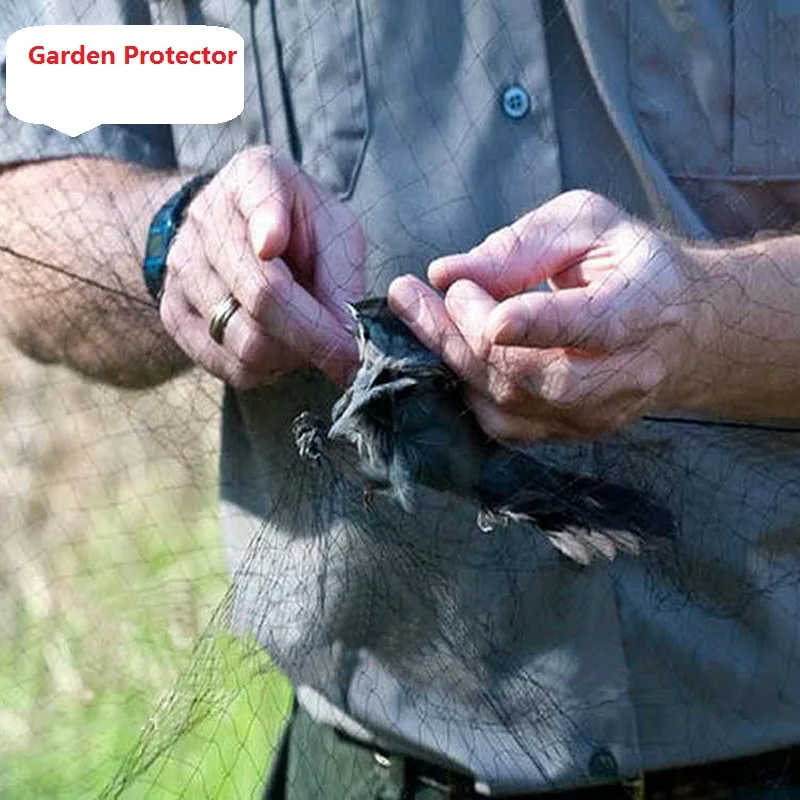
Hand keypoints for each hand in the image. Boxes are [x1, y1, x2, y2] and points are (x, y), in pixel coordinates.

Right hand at [160, 146, 364, 387]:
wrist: (240, 235)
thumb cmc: (301, 230)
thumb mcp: (335, 230)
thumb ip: (344, 275)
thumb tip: (347, 334)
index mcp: (253, 177)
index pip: (258, 200)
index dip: (266, 223)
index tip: (272, 244)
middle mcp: (207, 218)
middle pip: (262, 295)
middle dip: (317, 336)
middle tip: (347, 352)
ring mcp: (183, 268)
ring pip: (247, 341)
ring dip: (293, 356)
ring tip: (310, 341)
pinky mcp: (174, 313)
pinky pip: (229, 365)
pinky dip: (267, 371)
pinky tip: (281, 350)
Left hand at [388, 190, 709, 439]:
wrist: (682, 329)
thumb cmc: (630, 263)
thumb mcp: (588, 225)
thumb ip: (522, 245)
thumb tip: (447, 273)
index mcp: (643, 309)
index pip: (590, 324)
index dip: (527, 320)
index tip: (460, 292)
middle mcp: (625, 375)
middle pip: (530, 374)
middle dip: (459, 333)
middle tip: (410, 295)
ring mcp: (597, 414)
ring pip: (507, 403)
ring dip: (451, 358)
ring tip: (418, 315)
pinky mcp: (571, 433)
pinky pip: (503, 426)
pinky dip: (466, 387)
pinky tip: (450, 349)